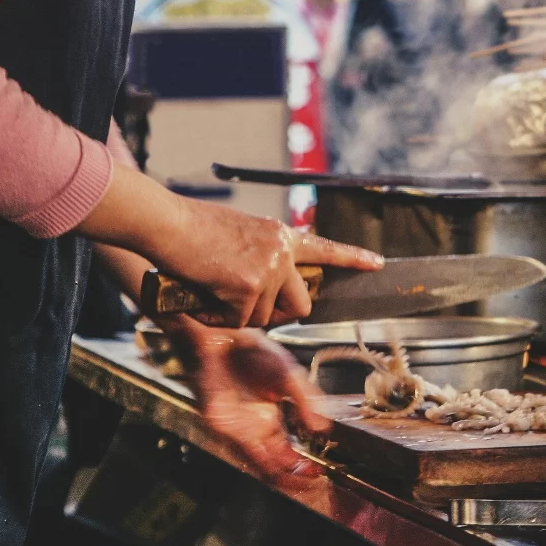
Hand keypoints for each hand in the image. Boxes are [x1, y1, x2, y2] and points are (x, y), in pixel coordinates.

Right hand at [149, 198, 382, 327]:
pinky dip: (219, 317)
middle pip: (301, 304)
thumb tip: (268, 288)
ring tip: (214, 288)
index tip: (377, 264)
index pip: (325, 248)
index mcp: (282, 235)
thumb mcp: (242, 234)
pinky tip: (206, 295)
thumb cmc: (193, 228)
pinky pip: (239, 322)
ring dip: (239, 314)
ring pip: (264, 317)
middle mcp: (282, 251)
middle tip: (249, 307)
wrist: (168, 223)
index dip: (352, 258)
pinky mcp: (249, 288)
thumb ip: (263, 255)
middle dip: (279, 315)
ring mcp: (269, 270)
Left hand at [163, 317, 329, 486]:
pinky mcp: (220, 424)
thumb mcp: (289, 377)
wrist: (226, 336)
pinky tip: (276, 466)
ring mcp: (236, 429)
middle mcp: (253, 430)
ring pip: (257, 464)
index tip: (319, 472)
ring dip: (278, 476)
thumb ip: (306, 401)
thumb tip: (322, 428)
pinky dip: (260, 461)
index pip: (287, 454)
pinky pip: (241, 449)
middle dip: (293, 478)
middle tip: (311, 482)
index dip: (303, 466)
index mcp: (270, 421)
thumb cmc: (253, 353)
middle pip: (274, 466)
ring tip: (298, 482)